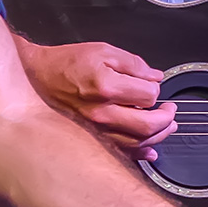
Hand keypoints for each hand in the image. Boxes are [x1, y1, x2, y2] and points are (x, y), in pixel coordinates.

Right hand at [19, 39, 177, 159]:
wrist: (37, 79)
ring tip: (166, 126)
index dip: (156, 90)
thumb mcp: (103, 51)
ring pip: (137, 143)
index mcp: (106, 88)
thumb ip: (133, 64)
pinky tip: (150, 151)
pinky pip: (121, 154)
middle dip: (166, 119)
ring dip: (158, 136)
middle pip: (147, 126)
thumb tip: (155, 77)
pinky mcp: (91, 140)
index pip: (148, 96)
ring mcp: (96, 131)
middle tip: (170, 111)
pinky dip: (140, 154)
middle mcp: (101, 114)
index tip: (153, 86)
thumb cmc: (66, 64)